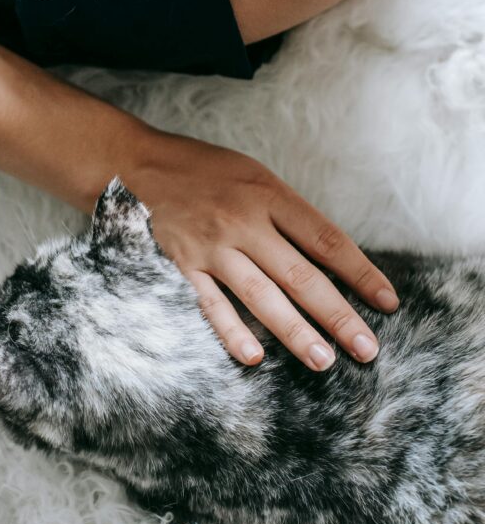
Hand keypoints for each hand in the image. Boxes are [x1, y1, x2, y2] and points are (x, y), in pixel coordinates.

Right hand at [126, 128, 398, 370]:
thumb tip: (329, 259)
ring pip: (261, 296)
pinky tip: (254, 357)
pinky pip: (210, 304)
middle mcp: (243, 221)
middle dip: (338, 314)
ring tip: (324, 360)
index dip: (360, 273)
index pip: (325, 239)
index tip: (386, 302)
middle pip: (300, 274)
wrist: (136, 164)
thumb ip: (286, 214)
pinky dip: (231, 332)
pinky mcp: (181, 265)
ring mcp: (211, 246)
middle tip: (366, 348)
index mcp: (268, 195)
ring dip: (295, 331)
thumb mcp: (253, 175)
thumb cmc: (203, 170)